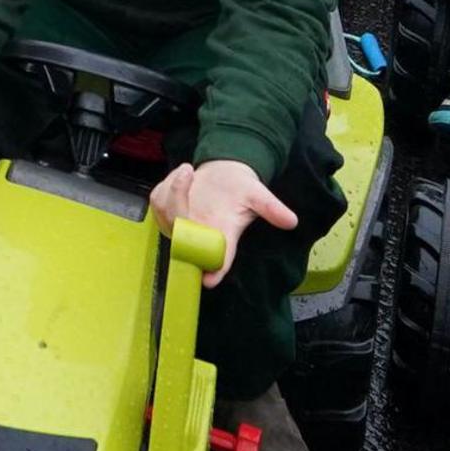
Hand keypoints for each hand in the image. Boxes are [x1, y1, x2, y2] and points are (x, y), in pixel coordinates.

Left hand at [151, 158, 295, 282]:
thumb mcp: (259, 194)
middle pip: (184, 234)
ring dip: (173, 191)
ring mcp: (182, 224)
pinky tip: (179, 177)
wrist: (224, 175)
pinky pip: (157, 204)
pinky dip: (165, 187)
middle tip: (188, 175)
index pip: (219, 258)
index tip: (209, 280)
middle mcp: (200, 234)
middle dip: (180, 204)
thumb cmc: (241, 189)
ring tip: (187, 170)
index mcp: (223, 235)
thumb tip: (292, 221)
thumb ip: (272, 209)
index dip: (214, 270)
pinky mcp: (166, 212)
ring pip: (167, 216)